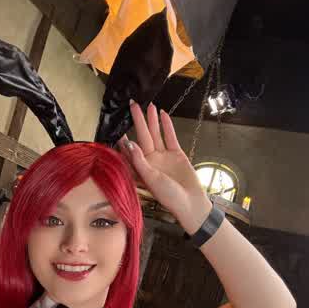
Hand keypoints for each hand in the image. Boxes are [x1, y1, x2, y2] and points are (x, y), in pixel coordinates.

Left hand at [118, 101, 212, 233]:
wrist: (190, 202)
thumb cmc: (169, 196)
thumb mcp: (151, 179)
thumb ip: (140, 161)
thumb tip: (129, 144)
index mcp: (141, 168)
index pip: (130, 150)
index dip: (124, 138)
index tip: (118, 125)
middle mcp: (150, 161)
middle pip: (142, 136)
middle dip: (137, 121)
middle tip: (133, 105)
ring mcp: (163, 156)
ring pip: (156, 134)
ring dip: (152, 120)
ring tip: (148, 105)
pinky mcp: (176, 153)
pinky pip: (170, 136)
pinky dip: (167, 126)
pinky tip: (162, 115)